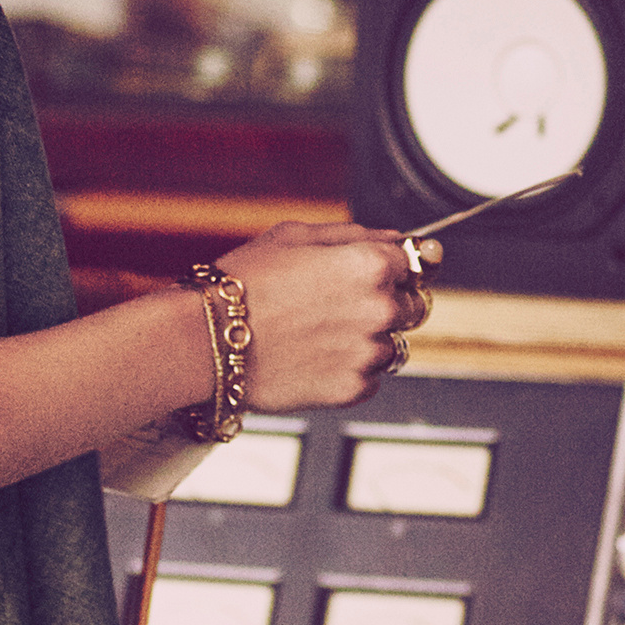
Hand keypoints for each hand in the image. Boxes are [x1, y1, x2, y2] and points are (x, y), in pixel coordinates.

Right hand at [215, 221, 432, 411]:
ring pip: (394, 346)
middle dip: (387, 304)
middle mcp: (378, 308)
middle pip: (414, 306)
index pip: (418, 262)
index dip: (400, 267)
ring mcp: (367, 352)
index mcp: (370, 264)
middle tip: (342, 308)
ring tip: (322, 337)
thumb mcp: (295, 235)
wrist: (206, 339)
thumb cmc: (242, 284)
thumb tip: (395, 241)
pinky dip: (350, 372)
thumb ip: (354, 235)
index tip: (393, 274)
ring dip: (369, 341)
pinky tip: (316, 359)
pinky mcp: (351, 389)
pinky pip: (371, 380)